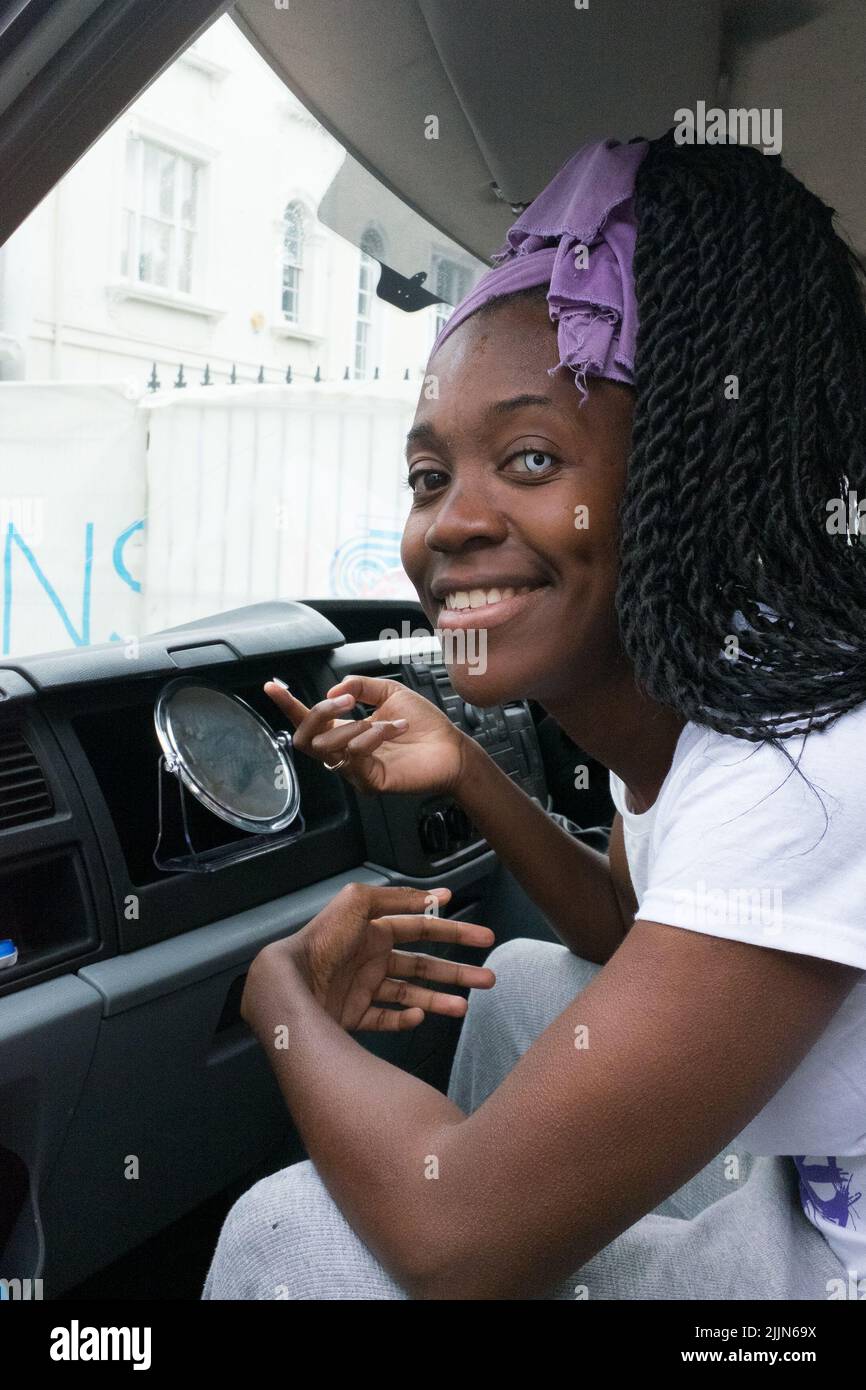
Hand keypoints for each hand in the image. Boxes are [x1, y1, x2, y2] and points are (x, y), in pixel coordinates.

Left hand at [241, 882, 495, 1032]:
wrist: (288, 982)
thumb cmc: (323, 940)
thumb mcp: (359, 902)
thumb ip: (397, 897)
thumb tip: (437, 895)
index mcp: (375, 930)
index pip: (422, 928)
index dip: (453, 930)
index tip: (482, 937)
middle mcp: (372, 958)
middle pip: (424, 964)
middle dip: (456, 971)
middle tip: (488, 979)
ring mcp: (364, 989)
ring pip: (411, 993)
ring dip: (439, 999)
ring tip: (464, 1007)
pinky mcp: (353, 1016)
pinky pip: (385, 1018)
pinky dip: (404, 1019)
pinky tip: (419, 1014)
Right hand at [264, 673, 470, 796]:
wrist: (451, 748)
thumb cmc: (424, 724)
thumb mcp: (389, 692)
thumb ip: (360, 685)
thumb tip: (333, 691)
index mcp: (345, 730)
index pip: (308, 720)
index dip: (287, 704)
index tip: (271, 687)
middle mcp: (344, 751)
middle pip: (305, 740)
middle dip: (319, 714)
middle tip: (344, 702)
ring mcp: (355, 770)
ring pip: (328, 748)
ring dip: (356, 726)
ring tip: (388, 721)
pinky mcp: (370, 782)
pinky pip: (355, 756)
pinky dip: (372, 736)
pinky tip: (392, 730)